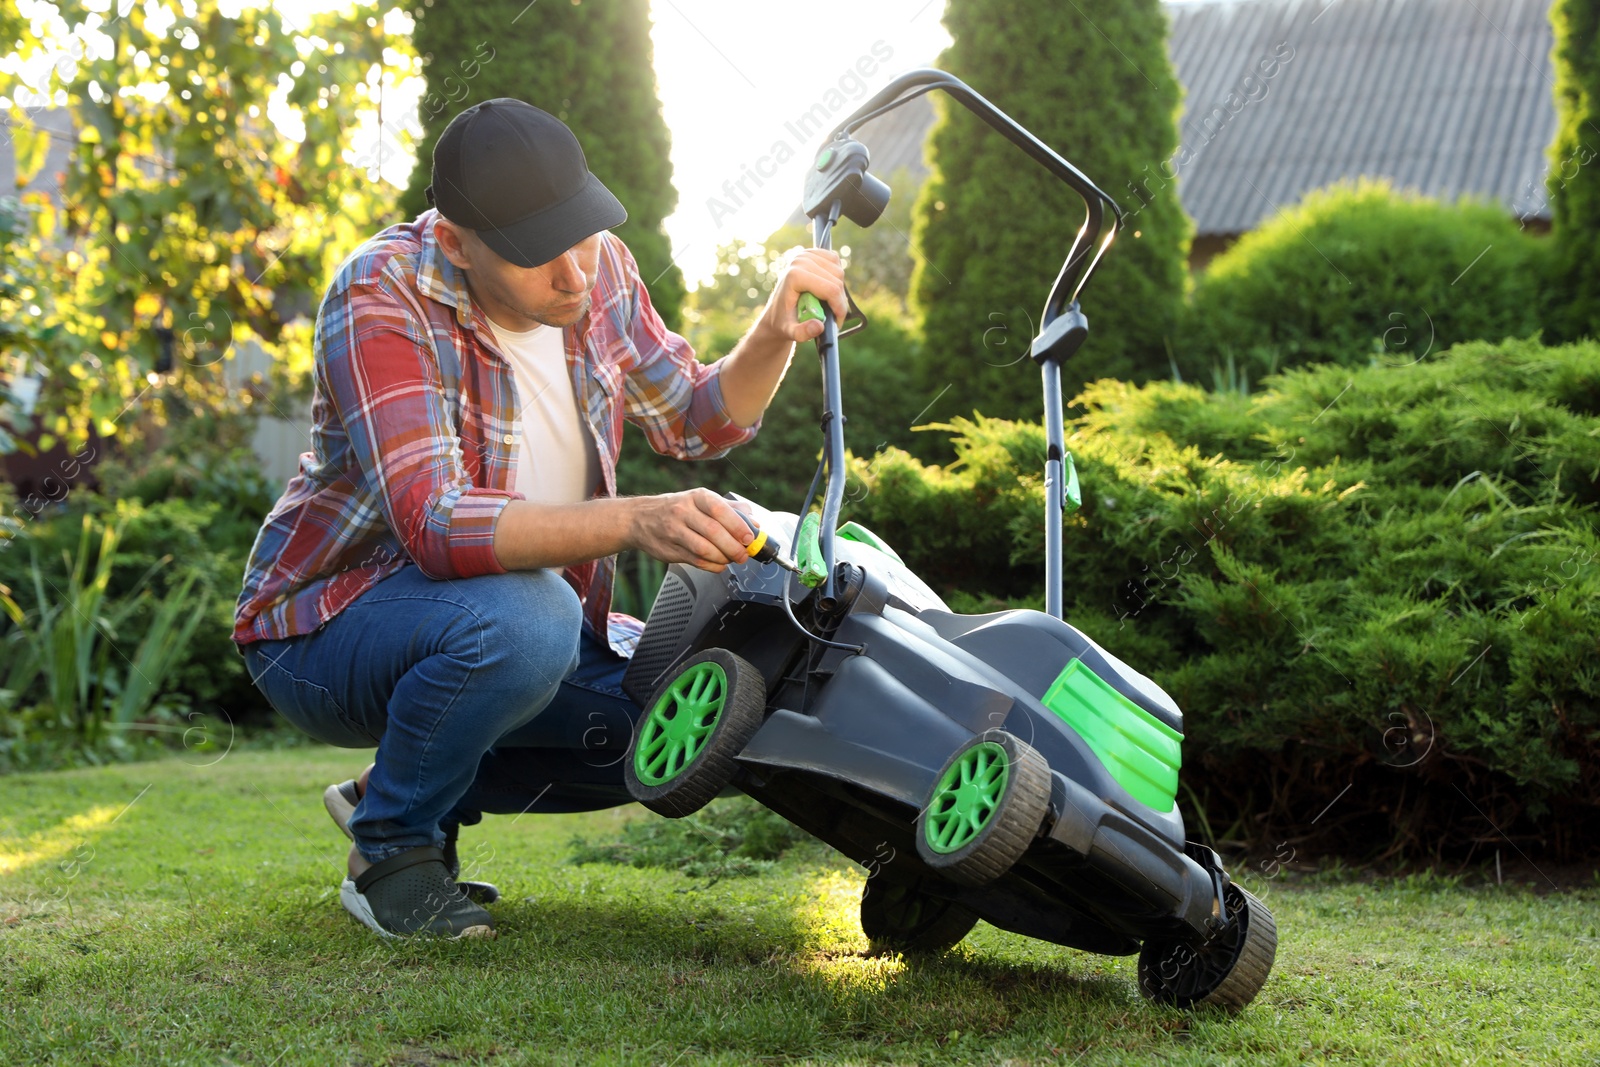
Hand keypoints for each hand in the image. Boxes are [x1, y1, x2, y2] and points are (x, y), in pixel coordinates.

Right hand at [627, 489, 754, 572]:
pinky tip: (718, 564)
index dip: (738, 525)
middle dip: (734, 547)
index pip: (720, 510)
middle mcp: (683, 512)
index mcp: (696, 497)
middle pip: (714, 532)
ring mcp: (674, 532)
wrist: (638, 519)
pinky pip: (696, 561)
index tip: (750, 537)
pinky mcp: (670, 550)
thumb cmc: (675, 508)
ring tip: (732, 559)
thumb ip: (729, 509)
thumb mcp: (700, 500)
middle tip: (744, 554)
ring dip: (723, 558)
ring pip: (704, 549)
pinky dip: (712, 566)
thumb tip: (753, 521)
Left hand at [760, 247, 846, 342]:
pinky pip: (835, 261)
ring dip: (839, 290)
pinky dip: (836, 276)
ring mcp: (805, 254)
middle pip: (837, 280)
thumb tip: (819, 326)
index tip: (838, 322)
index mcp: (795, 276)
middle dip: (839, 301)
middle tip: (833, 316)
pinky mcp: (811, 252)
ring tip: (829, 303)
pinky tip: (827, 287)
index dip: (839, 307)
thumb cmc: (783, 322)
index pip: (830, 289)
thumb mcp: (790, 332)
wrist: (776, 312)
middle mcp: (800, 261)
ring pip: (839, 271)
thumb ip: (803, 332)